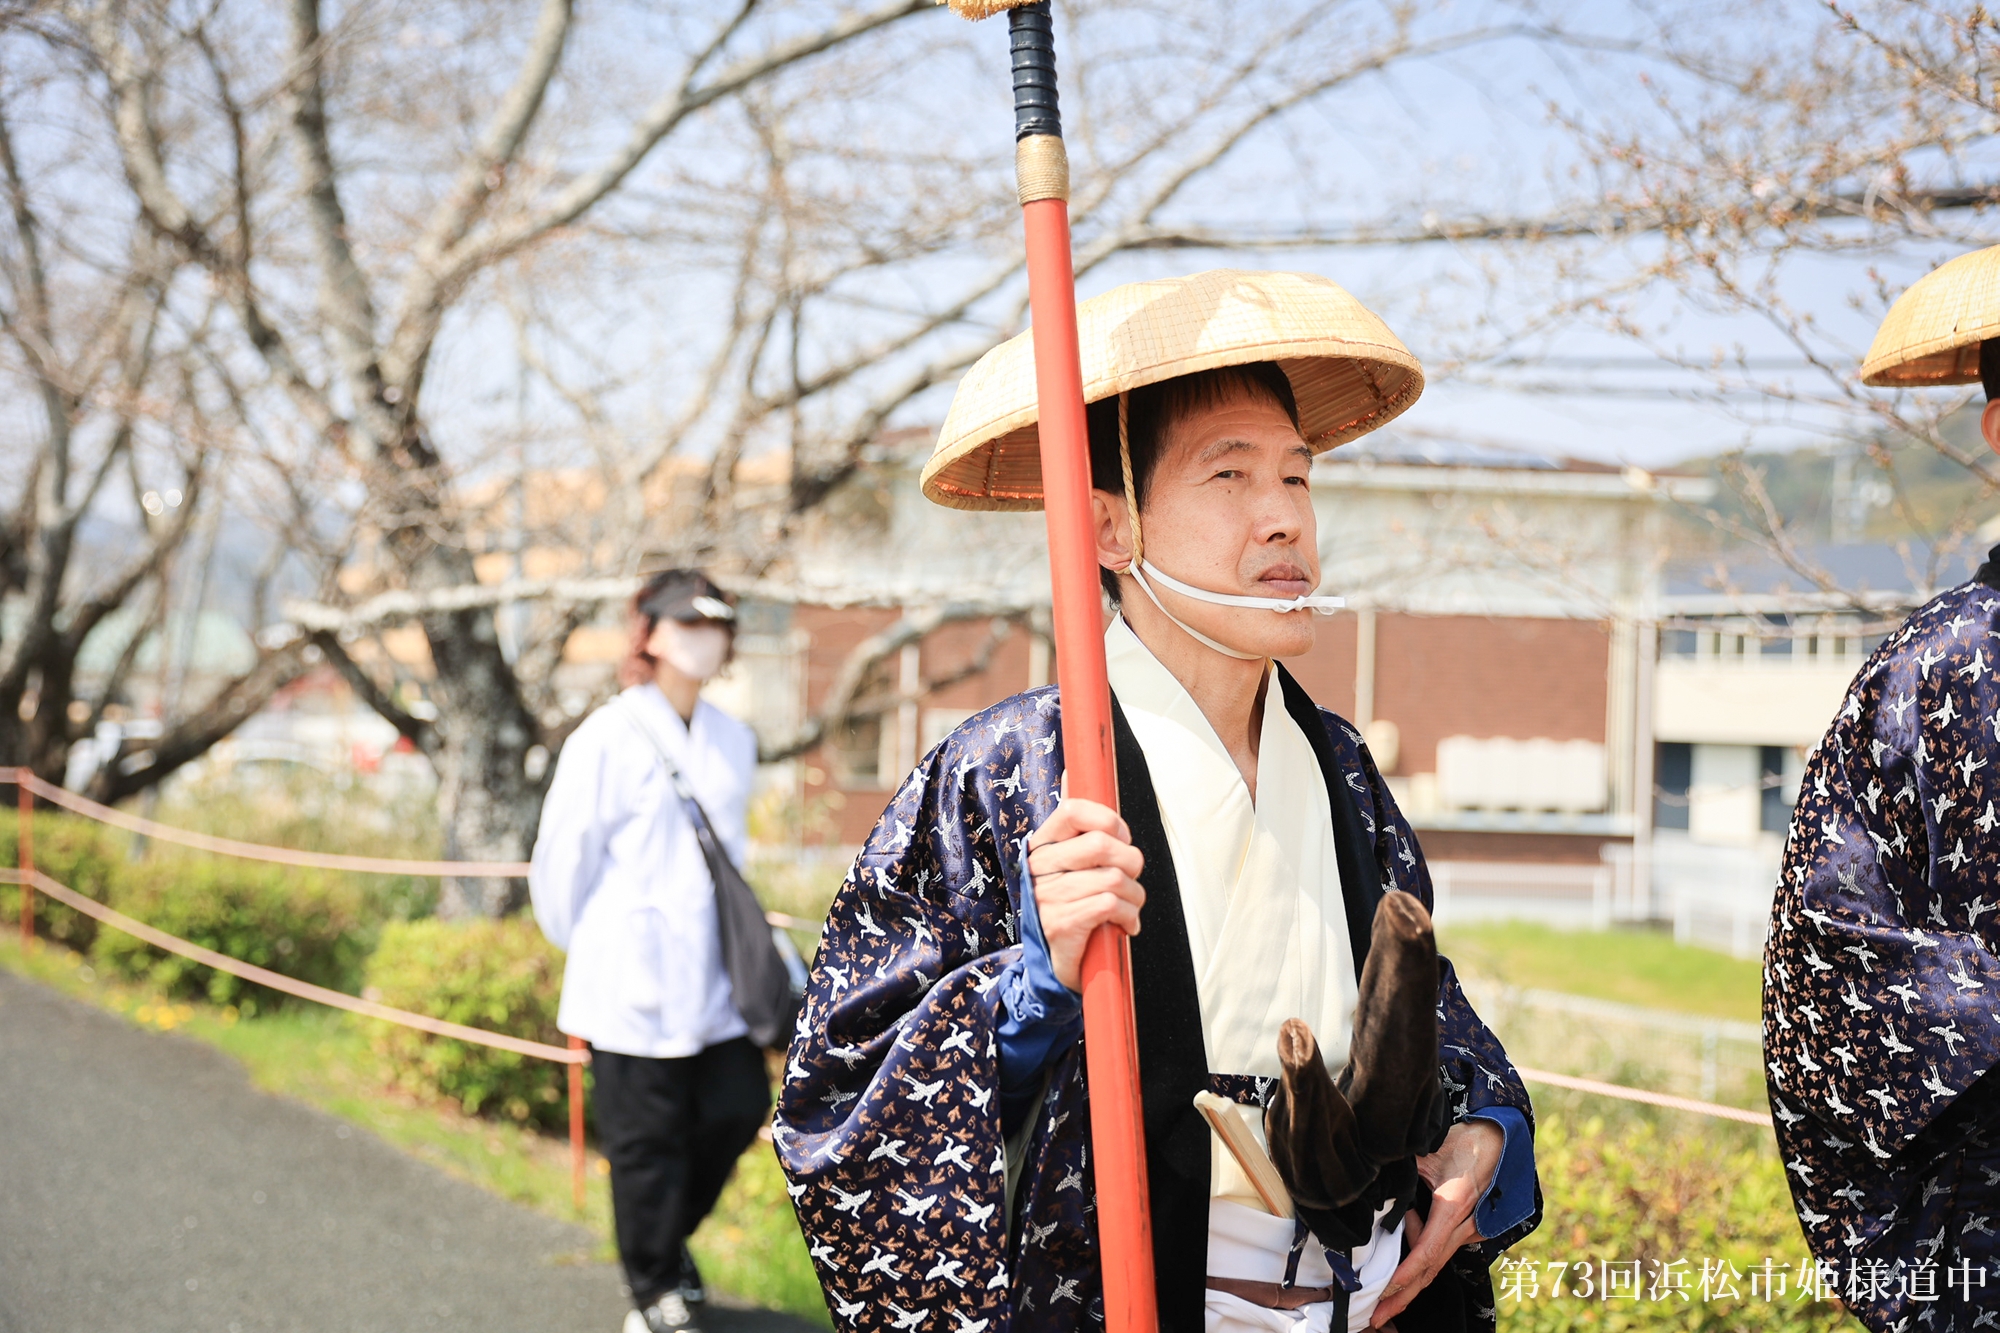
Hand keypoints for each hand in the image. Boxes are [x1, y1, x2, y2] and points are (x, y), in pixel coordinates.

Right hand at [1025, 798, 1144, 991]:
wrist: (1054, 967)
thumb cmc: (1070, 907)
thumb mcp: (1068, 863)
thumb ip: (1075, 822)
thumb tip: (1072, 771)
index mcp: (1041, 846)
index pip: (1073, 810)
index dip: (1109, 821)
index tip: (1120, 839)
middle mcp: (1039, 868)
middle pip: (1101, 844)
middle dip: (1131, 862)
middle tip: (1131, 878)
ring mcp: (1047, 896)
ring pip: (1113, 878)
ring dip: (1134, 896)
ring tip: (1128, 908)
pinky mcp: (1061, 923)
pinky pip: (1110, 904)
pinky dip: (1128, 916)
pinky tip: (1124, 924)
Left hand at [1370, 1119, 1502, 1326]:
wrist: (1497, 1137)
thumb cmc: (1463, 1140)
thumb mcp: (1426, 1152)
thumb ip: (1401, 1175)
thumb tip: (1369, 1185)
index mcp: (1454, 1205)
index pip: (1427, 1251)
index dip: (1404, 1274)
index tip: (1383, 1291)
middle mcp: (1467, 1223)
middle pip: (1432, 1268)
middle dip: (1403, 1295)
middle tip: (1375, 1316)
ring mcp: (1473, 1228)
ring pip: (1436, 1261)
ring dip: (1409, 1276)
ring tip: (1380, 1285)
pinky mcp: (1472, 1228)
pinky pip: (1442, 1247)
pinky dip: (1420, 1253)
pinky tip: (1404, 1239)